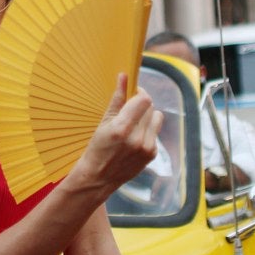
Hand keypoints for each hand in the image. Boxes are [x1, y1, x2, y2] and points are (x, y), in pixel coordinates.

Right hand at [73, 75, 163, 195]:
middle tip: (129, 110)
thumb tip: (124, 77)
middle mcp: (138, 139)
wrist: (99, 177)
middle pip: (151, 107)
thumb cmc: (97, 148)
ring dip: (147, 116)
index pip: (144, 100)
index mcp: (122, 128)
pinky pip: (155, 132)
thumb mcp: (103, 122)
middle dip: (141, 104)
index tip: (133, 92)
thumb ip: (117, 99)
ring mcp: (147, 148)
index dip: (140, 92)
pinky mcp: (152, 154)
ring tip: (133, 124)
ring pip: (157, 118)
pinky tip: (134, 138)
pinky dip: (147, 131)